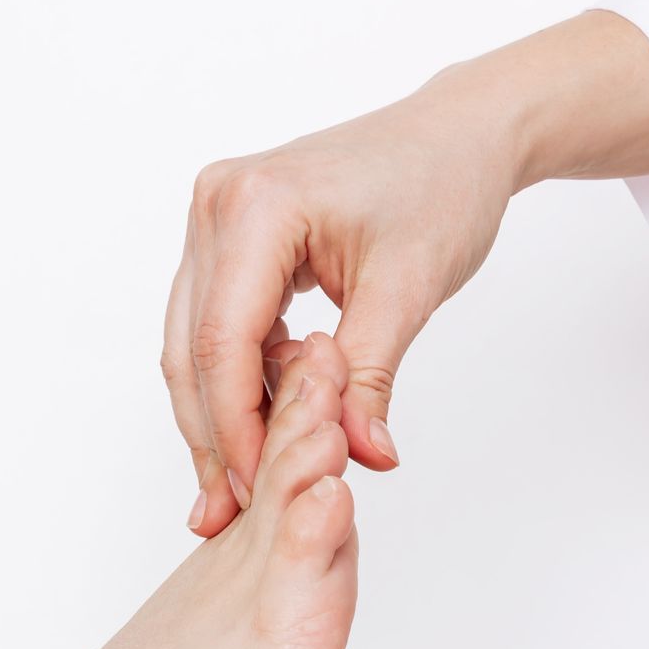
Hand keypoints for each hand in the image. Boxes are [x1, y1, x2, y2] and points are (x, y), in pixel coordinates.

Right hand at [164, 12, 648, 537]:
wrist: (457, 135)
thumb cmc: (442, 188)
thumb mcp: (410, 290)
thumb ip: (371, 379)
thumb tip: (362, 457)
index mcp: (257, 207)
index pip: (223, 342)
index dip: (235, 428)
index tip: (255, 491)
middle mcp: (218, 204)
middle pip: (192, 348)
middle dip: (213, 436)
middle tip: (230, 512)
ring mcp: (215, 217)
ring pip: (191, 342)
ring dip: (215, 416)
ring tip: (238, 488)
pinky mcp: (228, 235)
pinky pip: (213, 323)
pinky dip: (235, 380)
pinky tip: (260, 432)